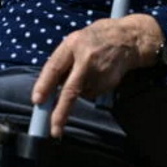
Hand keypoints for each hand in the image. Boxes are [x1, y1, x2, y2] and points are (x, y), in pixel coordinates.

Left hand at [31, 15, 161, 137]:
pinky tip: (98, 72)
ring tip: (89, 69)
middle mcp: (86, 59)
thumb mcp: (76, 40)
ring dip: (79, 89)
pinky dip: (91, 87)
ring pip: (82, 93)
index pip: (55, 67)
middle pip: (71, 90)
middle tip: (54, 129)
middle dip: (61, 112)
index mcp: (73, 44)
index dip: (44, 85)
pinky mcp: (110, 82)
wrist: (129, 38)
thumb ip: (64, 59)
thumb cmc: (97, 38)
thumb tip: (51, 85)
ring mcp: (100, 72)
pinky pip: (93, 92)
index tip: (37, 100)